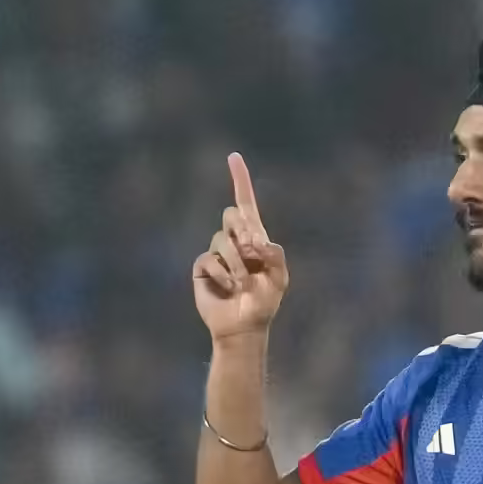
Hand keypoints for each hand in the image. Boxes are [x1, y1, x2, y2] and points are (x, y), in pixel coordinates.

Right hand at [192, 153, 288, 341]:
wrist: (243, 327)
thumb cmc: (264, 303)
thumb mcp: (280, 279)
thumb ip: (275, 256)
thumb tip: (258, 240)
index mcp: (254, 239)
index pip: (247, 204)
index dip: (240, 180)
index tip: (233, 156)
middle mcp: (234, 241)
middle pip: (232, 214)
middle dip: (243, 232)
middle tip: (251, 254)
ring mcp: (216, 253)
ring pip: (222, 239)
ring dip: (236, 263)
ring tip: (242, 284)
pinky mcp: (203, 267)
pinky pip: (209, 258)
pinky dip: (222, 274)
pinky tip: (229, 288)